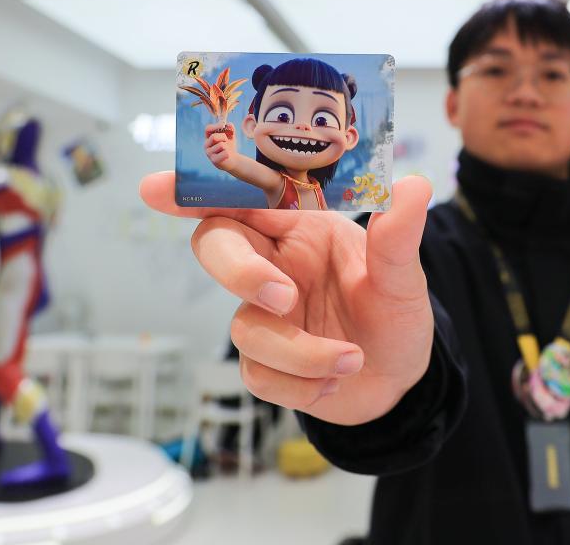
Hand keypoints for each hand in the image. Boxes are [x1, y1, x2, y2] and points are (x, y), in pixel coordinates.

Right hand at [140, 172, 433, 425]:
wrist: (402, 380)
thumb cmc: (396, 314)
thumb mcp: (404, 275)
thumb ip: (399, 235)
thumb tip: (414, 186)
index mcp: (301, 227)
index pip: (243, 196)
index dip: (195, 189)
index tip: (155, 188)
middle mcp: (275, 264)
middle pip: (216, 247)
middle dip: (238, 272)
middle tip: (282, 297)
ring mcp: (265, 315)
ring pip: (245, 327)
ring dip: (301, 351)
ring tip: (353, 359)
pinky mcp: (266, 363)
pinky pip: (259, 374)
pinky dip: (301, 383)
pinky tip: (336, 380)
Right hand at [205, 123, 238, 173]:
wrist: (232, 160)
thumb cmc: (229, 147)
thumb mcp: (230, 137)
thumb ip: (231, 130)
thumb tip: (230, 124)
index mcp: (208, 138)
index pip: (208, 129)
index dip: (215, 126)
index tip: (223, 125)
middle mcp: (206, 145)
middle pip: (214, 136)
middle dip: (223, 137)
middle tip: (226, 141)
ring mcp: (209, 154)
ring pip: (221, 145)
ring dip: (227, 147)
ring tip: (226, 150)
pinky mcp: (214, 160)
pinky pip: (225, 153)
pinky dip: (229, 153)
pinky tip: (227, 156)